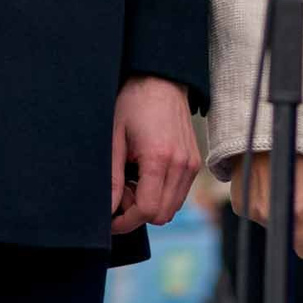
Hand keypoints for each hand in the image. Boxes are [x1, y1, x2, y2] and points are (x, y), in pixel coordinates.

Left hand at [110, 76, 199, 234]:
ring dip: (150, 205)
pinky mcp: (194, 163)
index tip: (110, 219)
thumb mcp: (115, 139)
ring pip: (172, 208)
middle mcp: (181, 165)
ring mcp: (191, 165)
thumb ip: (112, 178)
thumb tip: (108, 209)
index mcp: (159, 158)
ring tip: (132, 182)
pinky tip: (146, 177)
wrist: (160, 81)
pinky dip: (162, 195)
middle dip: (137, 213)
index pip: (147, 210)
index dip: (126, 221)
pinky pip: (179, 195)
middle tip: (120, 193)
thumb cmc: (133, 104)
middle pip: (161, 215)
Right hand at [235, 153, 302, 258]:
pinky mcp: (239, 205)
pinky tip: (266, 183)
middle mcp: (271, 216)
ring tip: (280, 183)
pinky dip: (263, 203)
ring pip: (272, 223)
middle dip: (296, 220)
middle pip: (289, 235)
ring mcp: (252, 211)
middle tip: (298, 192)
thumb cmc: (298, 150)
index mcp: (297, 211)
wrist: (264, 129)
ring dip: (278, 211)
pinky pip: (256, 213)